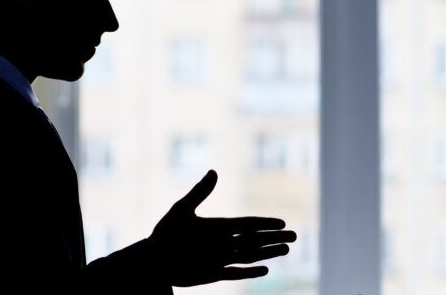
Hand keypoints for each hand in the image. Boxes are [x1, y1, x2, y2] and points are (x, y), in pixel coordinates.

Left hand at [148, 170, 296, 286]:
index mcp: (219, 226)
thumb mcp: (182, 210)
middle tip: (295, 236)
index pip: (249, 224)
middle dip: (275, 238)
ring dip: (269, 253)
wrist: (150, 261)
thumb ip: (200, 192)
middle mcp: (223, 243)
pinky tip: (266, 270)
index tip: (283, 222)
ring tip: (287, 249)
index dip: (266, 223)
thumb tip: (214, 171)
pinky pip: (236, 274)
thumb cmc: (164, 234)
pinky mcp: (213, 275)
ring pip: (251, 256)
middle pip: (255, 240)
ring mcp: (220, 259)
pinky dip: (251, 272)